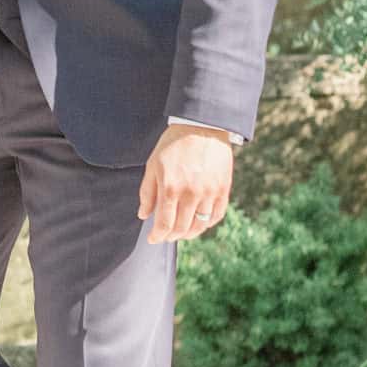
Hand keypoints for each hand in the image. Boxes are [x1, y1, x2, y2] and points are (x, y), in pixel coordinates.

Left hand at [137, 123, 234, 244]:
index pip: (164, 224)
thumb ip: (147, 192)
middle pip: (181, 228)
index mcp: (170, 188)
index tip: (153, 239)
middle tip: (165, 236)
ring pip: (200, 226)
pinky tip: (198, 223)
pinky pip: (216, 216)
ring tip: (181, 233)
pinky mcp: (223, 190)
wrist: (202, 127)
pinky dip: (206, 224)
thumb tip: (143, 215)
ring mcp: (209, 193)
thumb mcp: (153, 165)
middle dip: (171, 236)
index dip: (157, 236)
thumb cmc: (173, 144)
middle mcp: (191, 194)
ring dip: (188, 234)